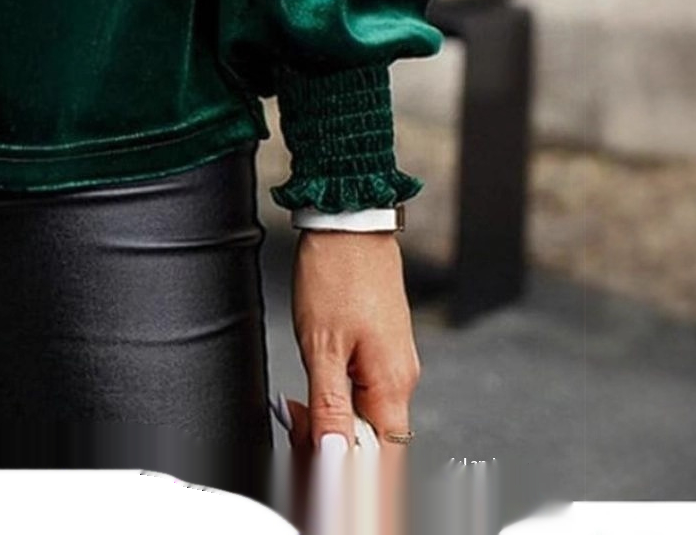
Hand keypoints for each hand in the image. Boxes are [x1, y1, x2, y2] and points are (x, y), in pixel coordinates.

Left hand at [286, 229, 420, 452]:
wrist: (347, 220)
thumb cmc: (336, 271)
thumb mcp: (322, 346)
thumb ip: (330, 406)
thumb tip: (335, 457)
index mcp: (392, 384)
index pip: (382, 457)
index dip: (351, 474)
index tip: (319, 475)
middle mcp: (400, 377)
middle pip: (372, 438)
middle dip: (332, 445)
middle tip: (296, 431)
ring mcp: (392, 359)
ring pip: (365, 413)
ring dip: (331, 420)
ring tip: (297, 407)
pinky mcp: (380, 344)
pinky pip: (363, 387)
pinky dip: (336, 395)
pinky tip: (313, 389)